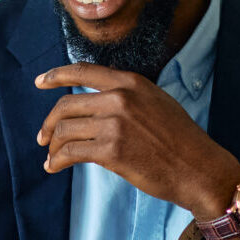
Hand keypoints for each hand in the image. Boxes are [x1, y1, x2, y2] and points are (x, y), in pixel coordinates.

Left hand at [35, 65, 239, 223]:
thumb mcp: (157, 102)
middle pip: (66, 104)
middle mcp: (120, 98)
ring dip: (53, 145)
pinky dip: (57, 160)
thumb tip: (98, 101)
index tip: (40, 81)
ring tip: (51, 156)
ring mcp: (115, 124)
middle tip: (43, 137)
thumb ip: (128, 96)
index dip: (57, 75)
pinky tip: (55, 167)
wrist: (199, 169)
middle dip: (50, 123)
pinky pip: (71, 152)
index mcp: (131, 82)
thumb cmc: (181, 140)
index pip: (83, 71)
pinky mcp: (111, 151)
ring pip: (65, 129)